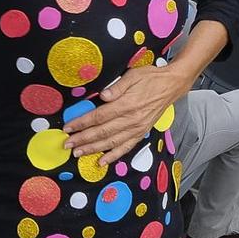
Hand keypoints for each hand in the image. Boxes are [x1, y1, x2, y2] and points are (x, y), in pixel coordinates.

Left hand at [63, 63, 183, 163]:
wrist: (171, 86)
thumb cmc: (150, 78)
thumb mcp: (133, 75)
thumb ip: (117, 87)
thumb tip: (102, 96)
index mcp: (127, 104)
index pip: (99, 116)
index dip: (82, 123)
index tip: (68, 127)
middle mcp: (132, 119)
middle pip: (102, 132)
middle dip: (82, 139)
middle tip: (67, 144)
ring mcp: (137, 128)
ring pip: (111, 142)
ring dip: (93, 149)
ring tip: (78, 153)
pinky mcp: (141, 133)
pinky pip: (125, 147)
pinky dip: (113, 156)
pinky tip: (102, 162)